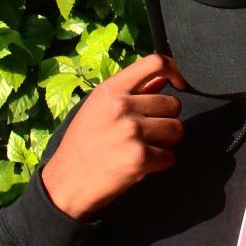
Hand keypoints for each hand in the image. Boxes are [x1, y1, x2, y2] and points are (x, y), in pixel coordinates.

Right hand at [41, 52, 188, 220]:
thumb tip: (163, 80)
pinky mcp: (139, 157)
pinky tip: (141, 165)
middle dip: (167, 119)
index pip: (155, 63)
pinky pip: (170, 157)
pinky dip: (160, 164)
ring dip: (167, 142)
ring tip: (145, 147)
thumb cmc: (83, 144)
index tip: (180, 84)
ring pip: (177, 129)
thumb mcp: (98, 109)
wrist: (65, 182)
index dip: (176, 70)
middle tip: (149, 133)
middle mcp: (122, 106)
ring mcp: (132, 131)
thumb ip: (132, 92)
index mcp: (111, 89)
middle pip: (173, 103)